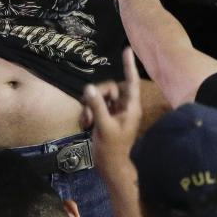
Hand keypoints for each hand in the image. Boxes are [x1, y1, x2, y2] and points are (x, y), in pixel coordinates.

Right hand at [81, 47, 141, 175]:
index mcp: (131, 108)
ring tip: (86, 120)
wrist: (110, 167)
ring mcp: (116, 112)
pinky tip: (85, 123)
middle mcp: (125, 107)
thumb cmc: (112, 149)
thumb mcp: (104, 126)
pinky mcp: (107, 117)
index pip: (131, 82)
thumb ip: (97, 106)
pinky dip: (89, 111)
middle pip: (110, 88)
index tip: (127, 49)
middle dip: (97, 95)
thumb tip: (89, 88)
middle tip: (89, 109)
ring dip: (91, 105)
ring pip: (101, 96)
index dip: (129, 66)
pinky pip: (97, 105)